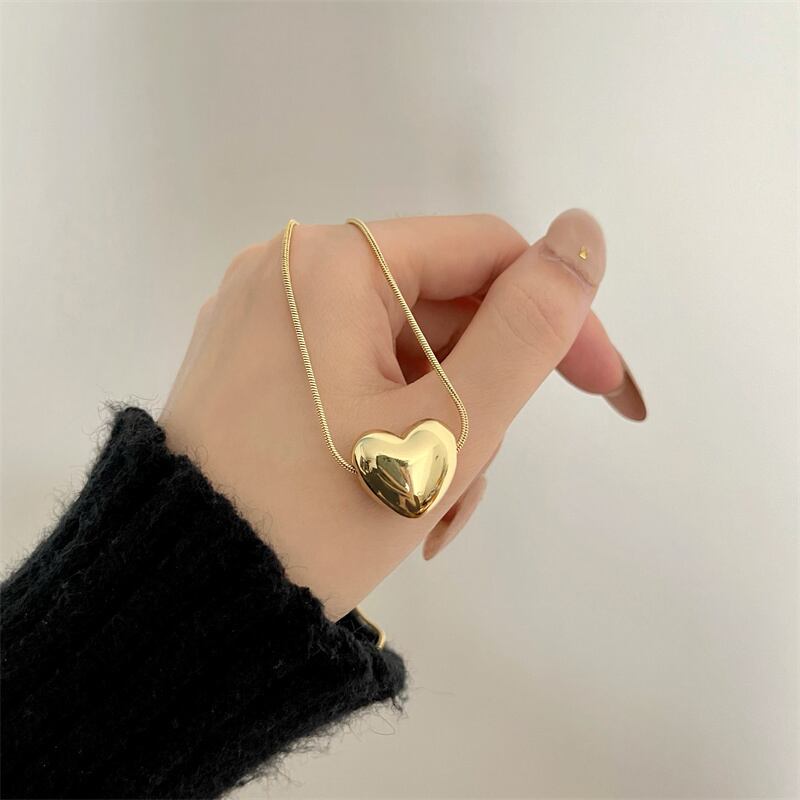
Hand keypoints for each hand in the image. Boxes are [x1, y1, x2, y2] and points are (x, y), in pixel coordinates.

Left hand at [160, 211, 644, 620]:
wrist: (186, 601)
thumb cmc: (320, 516)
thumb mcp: (447, 428)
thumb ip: (530, 328)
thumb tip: (584, 235)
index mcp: (332, 263)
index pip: (486, 253)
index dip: (558, 315)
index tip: (604, 391)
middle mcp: (289, 268)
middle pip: (440, 312)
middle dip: (479, 400)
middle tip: (466, 484)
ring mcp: (262, 315)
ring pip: (399, 353)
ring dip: (437, 428)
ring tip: (428, 514)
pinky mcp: (250, 361)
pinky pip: (350, 374)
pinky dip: (387, 426)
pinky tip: (388, 496)